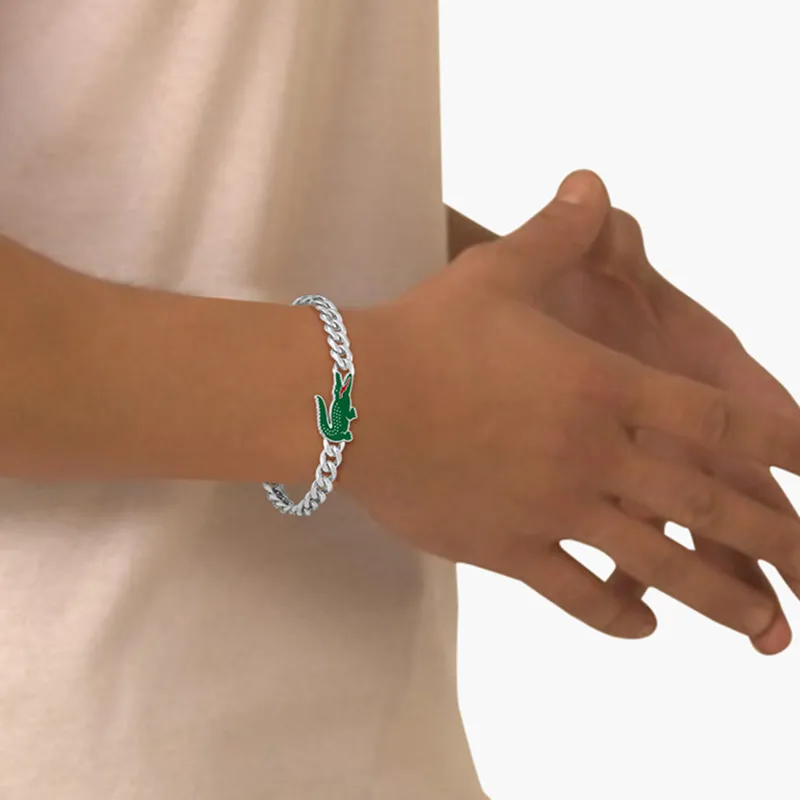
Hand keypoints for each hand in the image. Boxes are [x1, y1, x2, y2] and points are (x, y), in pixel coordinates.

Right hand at [342, 174, 799, 642]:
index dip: (781, 443)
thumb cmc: (426, 332)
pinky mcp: (507, 549)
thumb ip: (558, 234)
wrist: (354, 400)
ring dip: (716, 597)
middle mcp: (593, 454)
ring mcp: (553, 509)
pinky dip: (617, 614)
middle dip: (777, 535)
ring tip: (761, 625)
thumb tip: (591, 182)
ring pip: (654, 563)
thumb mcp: (496, 272)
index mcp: (603, 387)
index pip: (717, 420)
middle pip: (705, 503)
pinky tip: (643, 625)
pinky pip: (577, 593)